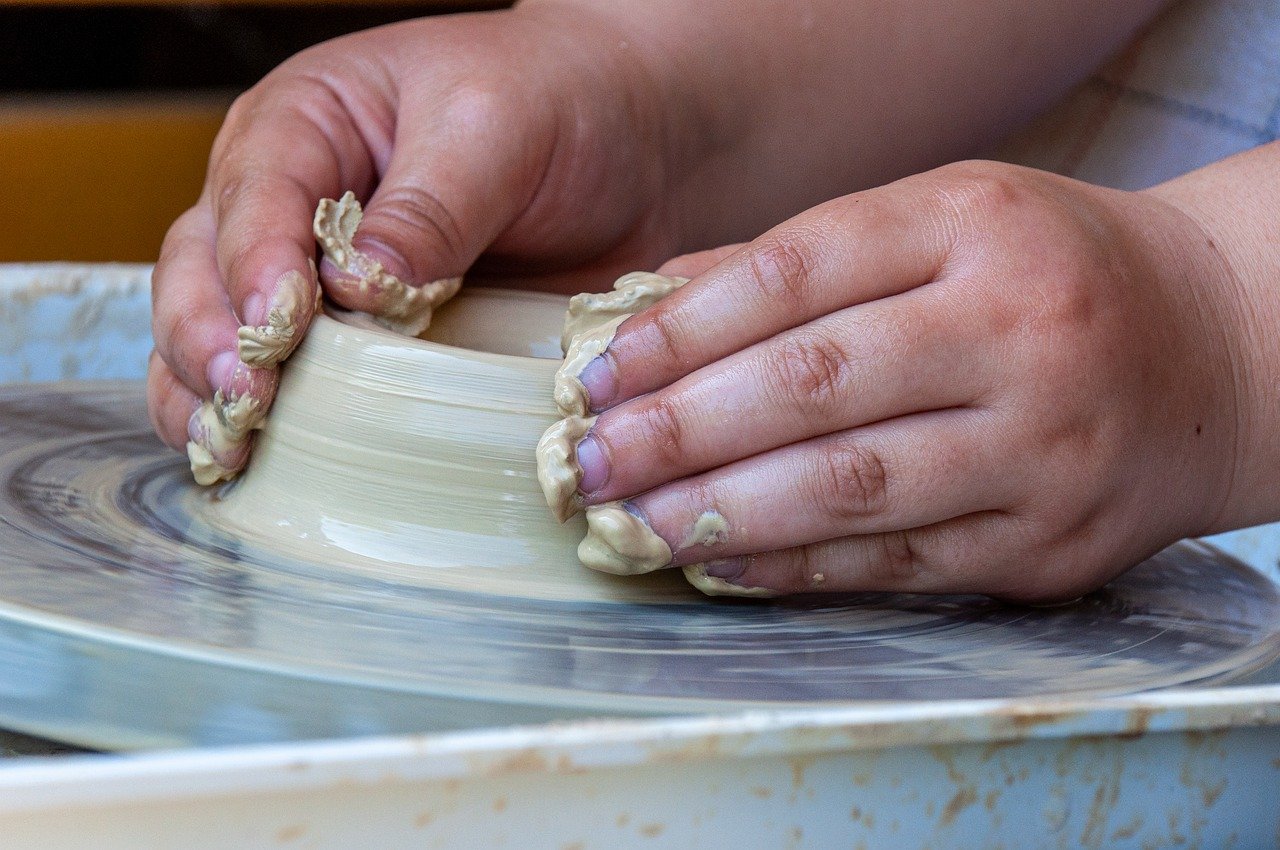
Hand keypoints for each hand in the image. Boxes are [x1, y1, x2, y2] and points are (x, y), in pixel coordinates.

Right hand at [148, 6, 690, 477]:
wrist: (637, 147)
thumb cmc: (559, 103)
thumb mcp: (495, 129)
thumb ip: (427, 208)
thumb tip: (354, 289)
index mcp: (306, 127)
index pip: (252, 198)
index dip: (253, 270)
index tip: (276, 332)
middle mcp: (292, 207)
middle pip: (204, 275)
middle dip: (209, 343)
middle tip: (243, 403)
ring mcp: (321, 283)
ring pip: (222, 338)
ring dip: (213, 398)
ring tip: (231, 450)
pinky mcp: (368, 346)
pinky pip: (298, 387)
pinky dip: (271, 430)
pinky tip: (260, 468)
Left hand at [568, 161, 1244, 600]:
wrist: (1214, 348)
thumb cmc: (1046, 273)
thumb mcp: (938, 221)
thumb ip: (795, 263)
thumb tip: (644, 315)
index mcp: (974, 226)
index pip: (795, 276)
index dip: (679, 333)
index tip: (597, 377)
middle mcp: (1017, 330)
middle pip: (814, 385)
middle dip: (681, 431)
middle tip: (590, 464)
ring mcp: (1043, 443)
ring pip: (852, 487)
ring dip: (722, 513)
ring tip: (633, 522)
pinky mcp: (1051, 540)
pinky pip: (899, 562)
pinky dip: (797, 568)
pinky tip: (719, 565)